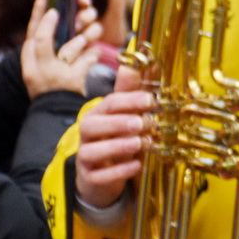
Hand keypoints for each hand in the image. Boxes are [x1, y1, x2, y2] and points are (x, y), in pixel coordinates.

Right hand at [21, 0, 103, 98]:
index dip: (38, 7)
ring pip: (73, 45)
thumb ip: (52, 42)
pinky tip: (95, 52)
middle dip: (60, 22)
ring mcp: (55, 73)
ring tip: (95, 29)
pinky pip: (88, 59)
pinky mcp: (72, 81)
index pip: (32, 28)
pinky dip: (94, 54)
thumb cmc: (50, 82)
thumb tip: (71, 13)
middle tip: (80, 9)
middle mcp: (39, 64)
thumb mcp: (42, 62)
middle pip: (44, 37)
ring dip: (88, 35)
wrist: (54, 111)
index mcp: (30, 56)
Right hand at [75, 67, 149, 208]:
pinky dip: (117, 171)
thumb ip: (132, 91)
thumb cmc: (118, 139)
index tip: (152, 100)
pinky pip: (98, 176)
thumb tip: (141, 60)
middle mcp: (88, 134)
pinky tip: (136, 166)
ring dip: (117, 146)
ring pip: (90, 151)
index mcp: (99, 115)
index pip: (109, 103)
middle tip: (144, 123)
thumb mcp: (127, 115)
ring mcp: (86, 157)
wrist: (104, 175)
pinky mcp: (89, 178)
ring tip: (140, 143)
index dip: (129, 100)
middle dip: (119, 122)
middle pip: (92, 124)